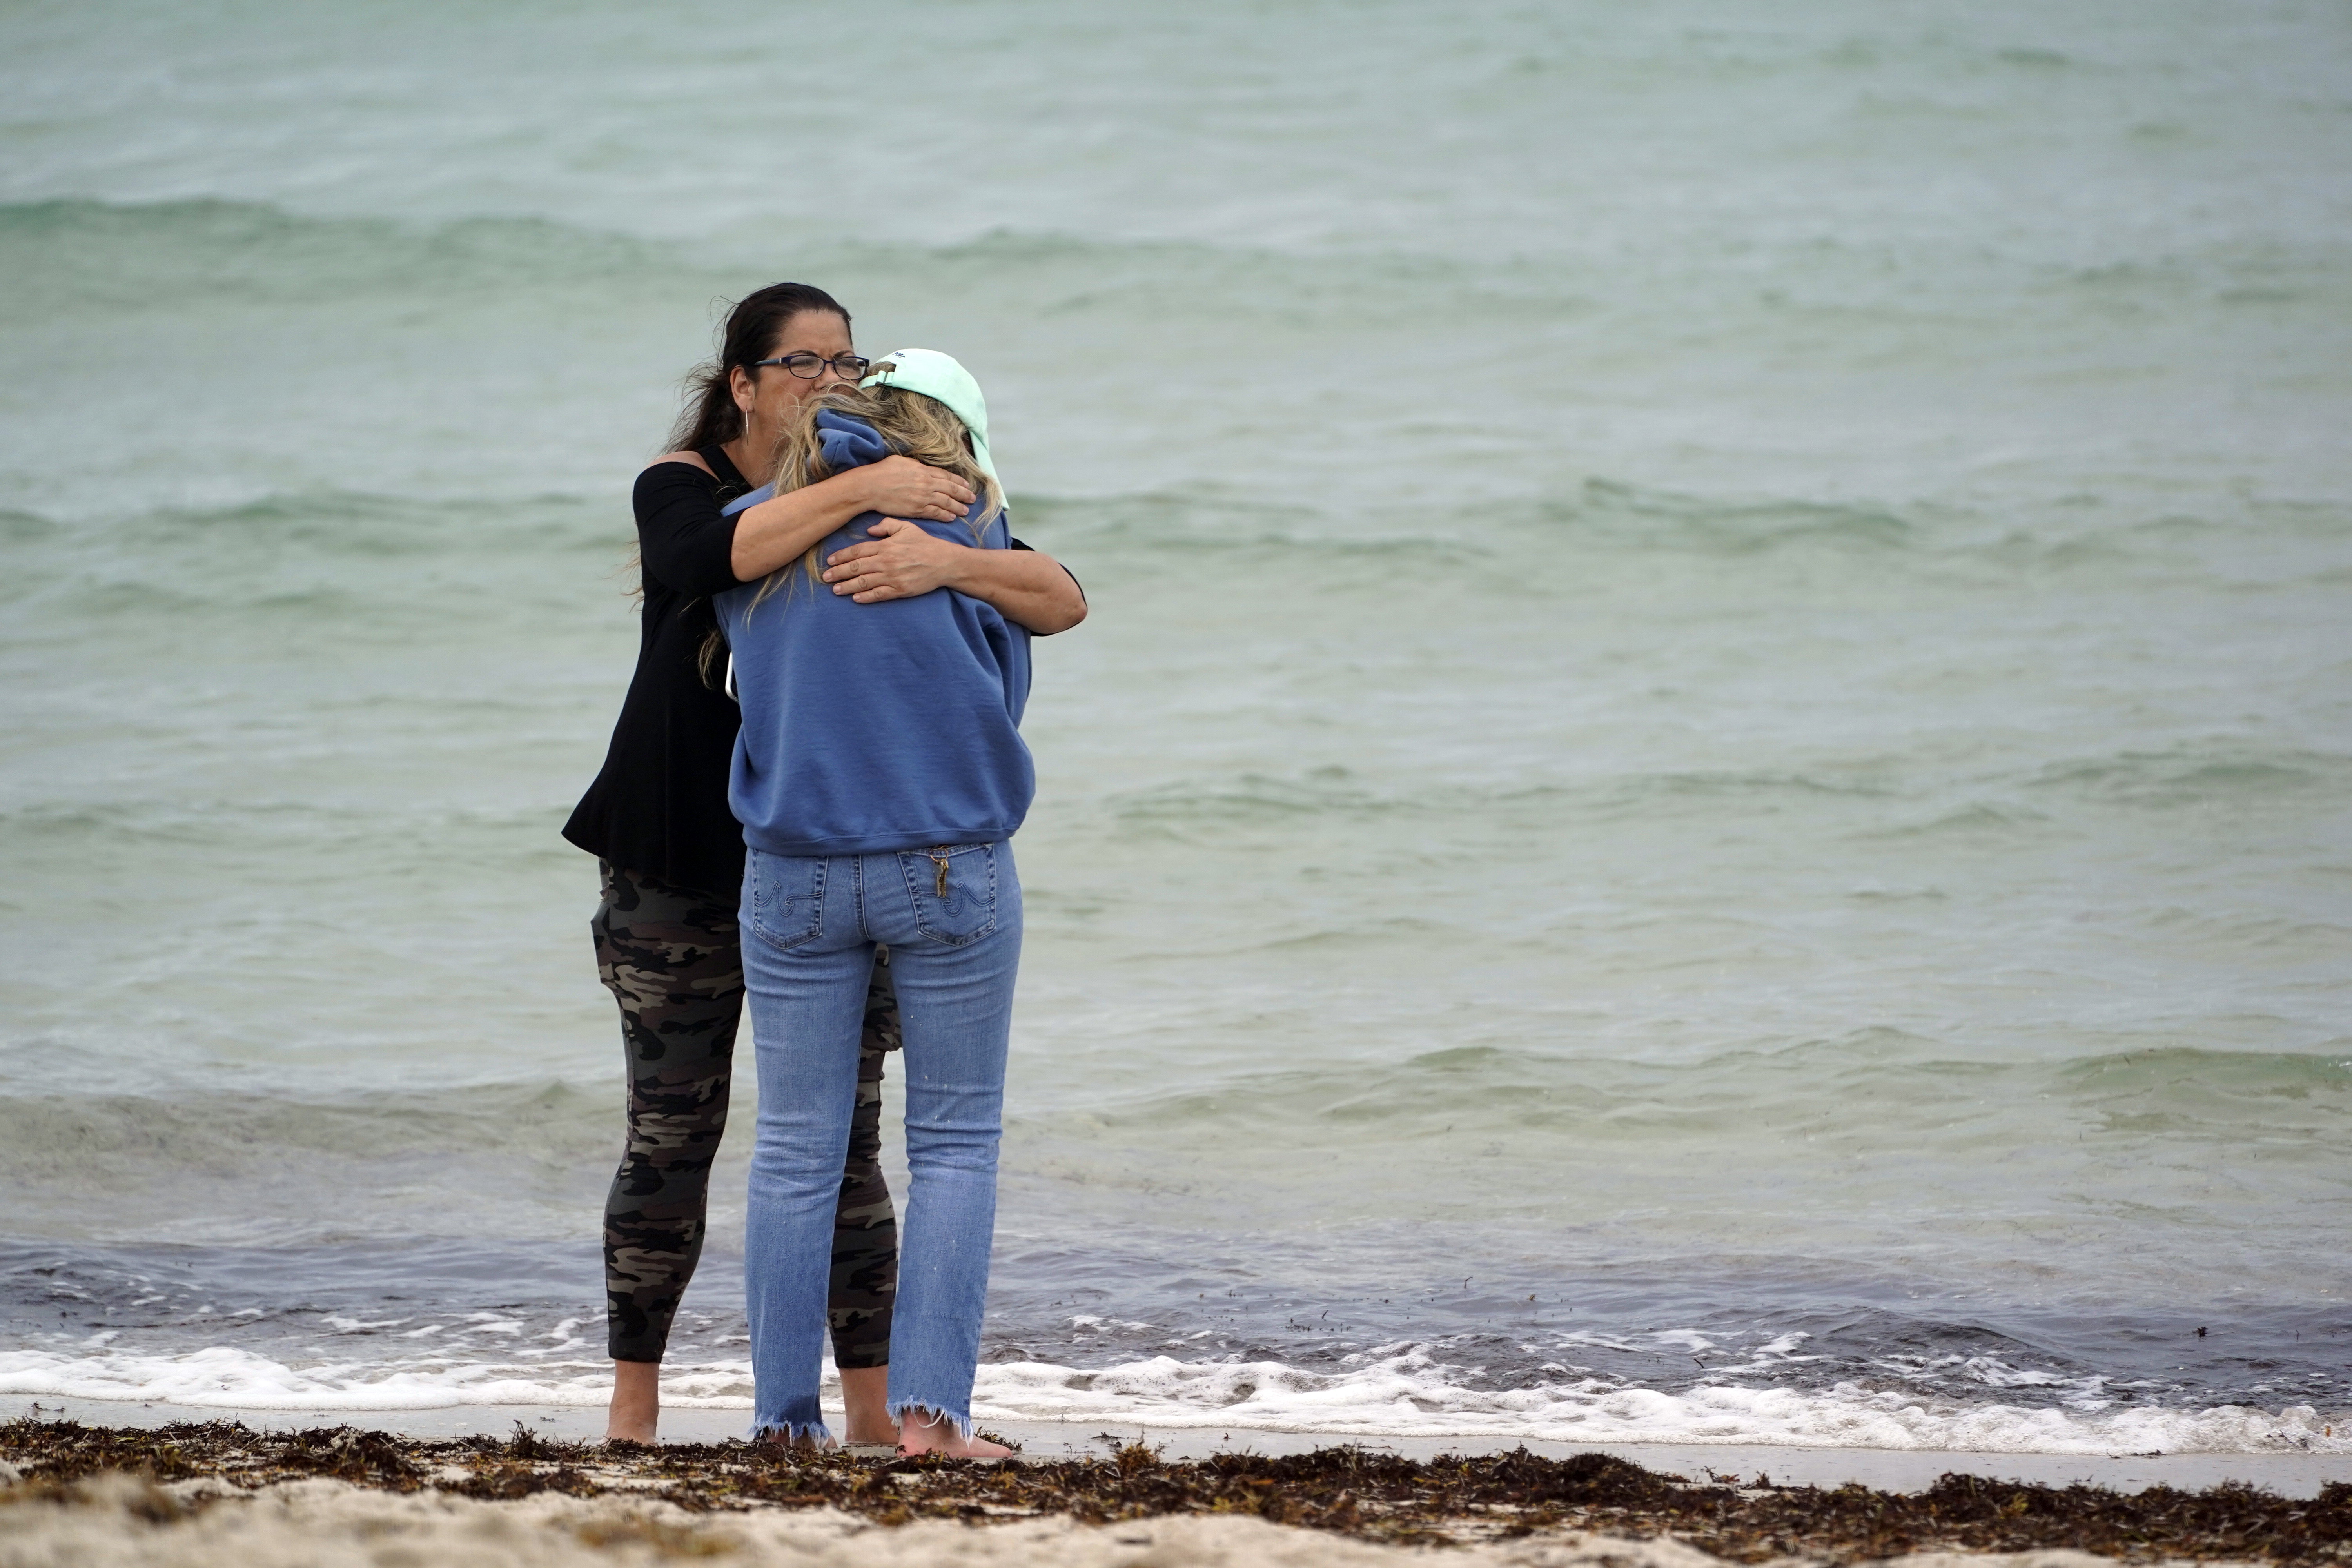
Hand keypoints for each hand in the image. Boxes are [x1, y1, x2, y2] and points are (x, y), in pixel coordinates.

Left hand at [822, 517, 969, 602]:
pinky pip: (879, 595)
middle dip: (839, 573)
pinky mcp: (900, 590)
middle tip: (825, 578)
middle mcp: (886, 562)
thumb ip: (886, 526)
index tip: (830, 561)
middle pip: (856, 568)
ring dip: (847, 586)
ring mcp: (892, 577)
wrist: (944, 562)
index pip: (857, 551)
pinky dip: (866, 597)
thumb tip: (869, 531)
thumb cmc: (925, 543)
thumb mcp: (906, 527)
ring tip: (835, 590)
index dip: (842, 556)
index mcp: (886, 546)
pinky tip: (855, 598)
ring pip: (864, 583)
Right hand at [853, 456, 973, 523]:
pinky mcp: (916, 510)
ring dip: (958, 507)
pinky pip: (935, 513)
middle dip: (963, 494)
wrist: (870, 487)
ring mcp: (922, 498)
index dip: (958, 481)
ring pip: (946, 503)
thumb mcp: (901, 462)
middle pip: (951, 489)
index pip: (946, 476)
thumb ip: (916, 466)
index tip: (966, 484)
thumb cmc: (881, 472)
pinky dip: (945, 515)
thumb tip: (922, 468)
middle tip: (972, 498)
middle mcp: (926, 483)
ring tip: (966, 510)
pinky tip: (952, 517)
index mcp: (923, 470)